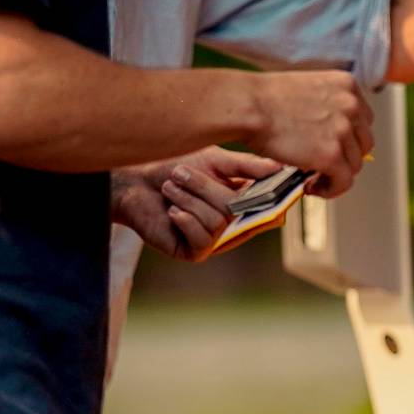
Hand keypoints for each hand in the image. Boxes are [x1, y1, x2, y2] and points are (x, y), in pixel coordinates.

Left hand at [115, 146, 283, 259]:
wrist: (134, 182)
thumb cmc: (173, 166)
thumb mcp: (214, 160)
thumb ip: (247, 165)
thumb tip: (279, 167)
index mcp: (244, 201)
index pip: (271, 209)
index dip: (274, 202)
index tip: (272, 188)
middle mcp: (234, 223)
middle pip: (236, 210)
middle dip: (205, 188)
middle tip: (180, 173)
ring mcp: (215, 240)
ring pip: (218, 222)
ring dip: (189, 200)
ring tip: (170, 189)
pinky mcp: (195, 252)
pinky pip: (203, 240)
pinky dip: (185, 220)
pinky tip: (171, 212)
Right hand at [244, 69, 371, 197]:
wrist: (248, 106)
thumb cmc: (264, 99)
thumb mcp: (308, 90)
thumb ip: (329, 107)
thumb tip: (335, 136)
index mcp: (348, 85)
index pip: (364, 120)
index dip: (348, 139)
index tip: (332, 148)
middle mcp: (352, 105)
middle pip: (363, 143)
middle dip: (344, 157)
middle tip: (322, 166)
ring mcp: (343, 131)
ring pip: (354, 165)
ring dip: (335, 175)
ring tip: (312, 177)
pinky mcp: (331, 155)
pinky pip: (343, 182)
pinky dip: (330, 190)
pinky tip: (310, 187)